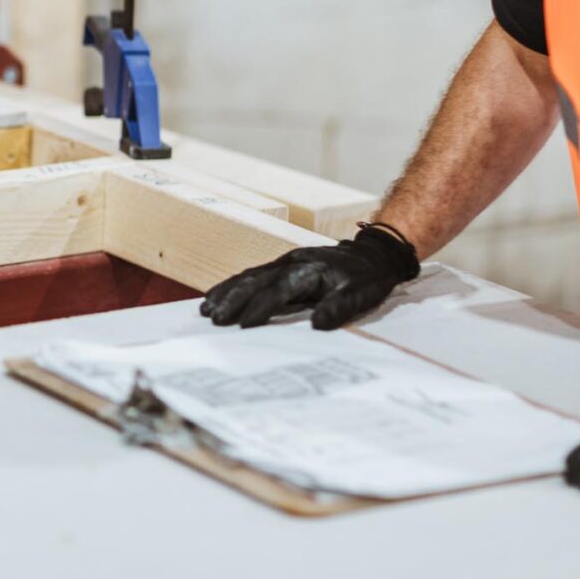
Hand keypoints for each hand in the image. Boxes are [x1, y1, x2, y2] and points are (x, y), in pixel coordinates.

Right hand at [199, 225, 420, 329]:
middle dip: (233, 299)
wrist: (372, 253)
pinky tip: (218, 296)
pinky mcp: (281, 266)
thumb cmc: (367, 277)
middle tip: (214, 317)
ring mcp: (284, 262)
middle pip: (256, 280)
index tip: (243, 325)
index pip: (279, 290)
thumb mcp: (362, 294)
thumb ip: (339, 308)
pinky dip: (233, 285)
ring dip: (227, 291)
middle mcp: (291, 263)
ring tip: (206, 308)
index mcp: (309, 270)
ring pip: (249, 276)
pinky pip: (253, 275)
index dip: (261, 307)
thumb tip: (317, 324)